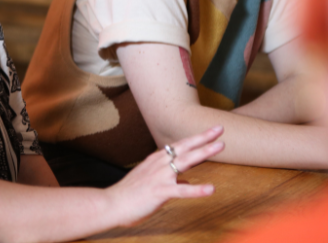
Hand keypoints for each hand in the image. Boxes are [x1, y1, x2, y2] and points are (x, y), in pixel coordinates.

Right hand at [105, 125, 224, 226]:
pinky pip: (181, 191)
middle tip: (219, 128)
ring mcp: (160, 176)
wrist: (113, 203)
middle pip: (184, 148)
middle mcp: (159, 164)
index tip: (211, 131)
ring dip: (203, 153)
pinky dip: (197, 189)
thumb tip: (185, 183)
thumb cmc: (131, 194)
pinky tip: (211, 189)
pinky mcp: (160, 191)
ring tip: (220, 146)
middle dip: (203, 138)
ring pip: (185, 162)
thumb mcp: (152, 182)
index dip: (196, 138)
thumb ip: (170, 181)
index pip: (180, 146)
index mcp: (157, 160)